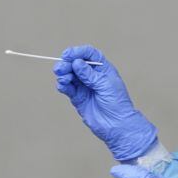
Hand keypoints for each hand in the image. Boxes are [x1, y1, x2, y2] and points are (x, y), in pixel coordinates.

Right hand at [53, 45, 157, 160]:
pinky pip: (67, 88)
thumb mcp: (105, 85)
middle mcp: (92, 76)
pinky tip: (62, 85)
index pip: (89, 54)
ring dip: (63, 74)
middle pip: (76, 63)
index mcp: (103, 69)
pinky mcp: (78, 98)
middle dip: (66, 63)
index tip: (67, 54)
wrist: (116, 125)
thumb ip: (89, 74)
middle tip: (60, 68)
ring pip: (70, 75)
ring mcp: (84, 86)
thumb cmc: (117, 103)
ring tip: (63, 78)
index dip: (78, 52)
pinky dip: (62, 85)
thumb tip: (76, 62)